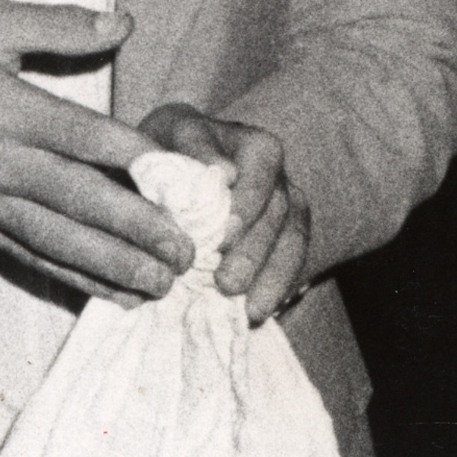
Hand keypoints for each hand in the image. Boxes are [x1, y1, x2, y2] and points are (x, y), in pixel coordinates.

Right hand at [0, 0, 192, 303]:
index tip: (185, 177)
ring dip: (114, 266)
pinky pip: (31, 258)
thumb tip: (121, 23)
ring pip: (58, 241)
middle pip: (78, 201)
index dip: (135, 158)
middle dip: (137, 229)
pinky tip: (114, 293)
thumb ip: (54, 24)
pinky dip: (75, 279)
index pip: (81, 136)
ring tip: (163, 284)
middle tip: (188, 249)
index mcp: (1, 106)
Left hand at [139, 103, 310, 323]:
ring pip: (291, 237)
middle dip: (253, 251)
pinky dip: (278, 287)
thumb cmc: (163, 160)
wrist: (169, 175)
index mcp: (250, 144)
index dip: (245, 204)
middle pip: (276, 210)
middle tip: (228, 284)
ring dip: (270, 276)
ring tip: (249, 310)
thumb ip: (185, 154)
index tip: (223, 237)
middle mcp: (275, 172)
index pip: (259, 169)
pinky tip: (259, 312)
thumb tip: (221, 174)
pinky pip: (293, 260)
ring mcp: (286, 202)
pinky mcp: (287, 233)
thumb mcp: (164, 145)